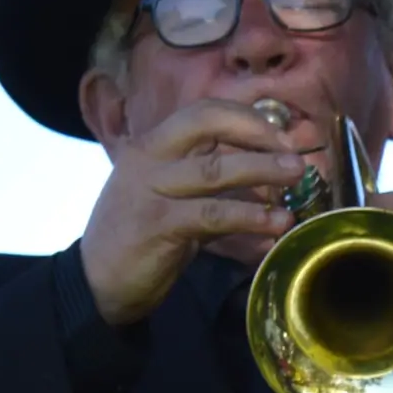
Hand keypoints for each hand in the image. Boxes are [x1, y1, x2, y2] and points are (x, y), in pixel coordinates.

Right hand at [77, 97, 322, 326]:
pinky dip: (249, 216)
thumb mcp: (171, 196)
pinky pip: (212, 214)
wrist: (96, 280)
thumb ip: (209, 181)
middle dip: (257, 134)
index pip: (203, 112)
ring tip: (296, 180)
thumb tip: (267, 175)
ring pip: (214, 170)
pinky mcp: (158, 224)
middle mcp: (149, 157)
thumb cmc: (140, 236)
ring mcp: (151, 188)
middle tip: (294, 154)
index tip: (280, 136)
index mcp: (153, 144)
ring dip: (261, 172)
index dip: (246, 118)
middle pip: (207, 125)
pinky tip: (275, 224)